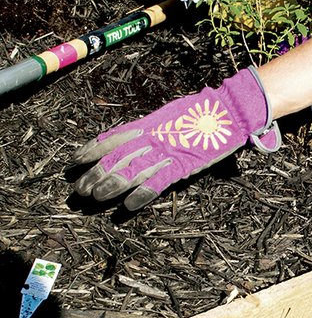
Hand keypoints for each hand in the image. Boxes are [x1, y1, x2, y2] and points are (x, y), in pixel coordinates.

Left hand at [71, 67, 280, 210]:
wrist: (229, 111)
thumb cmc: (202, 112)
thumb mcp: (169, 116)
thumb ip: (151, 128)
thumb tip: (132, 139)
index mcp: (149, 124)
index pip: (112, 137)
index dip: (91, 149)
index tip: (75, 160)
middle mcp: (153, 137)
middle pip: (116, 157)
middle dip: (95, 173)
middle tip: (80, 188)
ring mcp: (167, 151)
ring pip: (130, 171)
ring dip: (110, 185)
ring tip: (95, 197)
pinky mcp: (183, 165)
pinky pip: (157, 183)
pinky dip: (141, 195)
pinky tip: (127, 207)